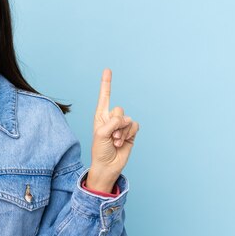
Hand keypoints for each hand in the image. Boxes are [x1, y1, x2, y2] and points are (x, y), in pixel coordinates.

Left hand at [87, 69, 139, 192]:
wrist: (107, 165)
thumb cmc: (99, 150)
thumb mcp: (100, 134)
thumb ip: (112, 122)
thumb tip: (124, 119)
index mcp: (100, 116)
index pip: (104, 97)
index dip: (106, 83)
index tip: (107, 70)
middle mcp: (111, 118)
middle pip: (119, 110)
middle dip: (116, 124)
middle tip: (110, 136)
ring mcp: (122, 125)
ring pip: (128, 119)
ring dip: (122, 132)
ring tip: (115, 142)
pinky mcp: (131, 132)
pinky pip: (135, 125)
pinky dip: (130, 134)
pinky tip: (122, 142)